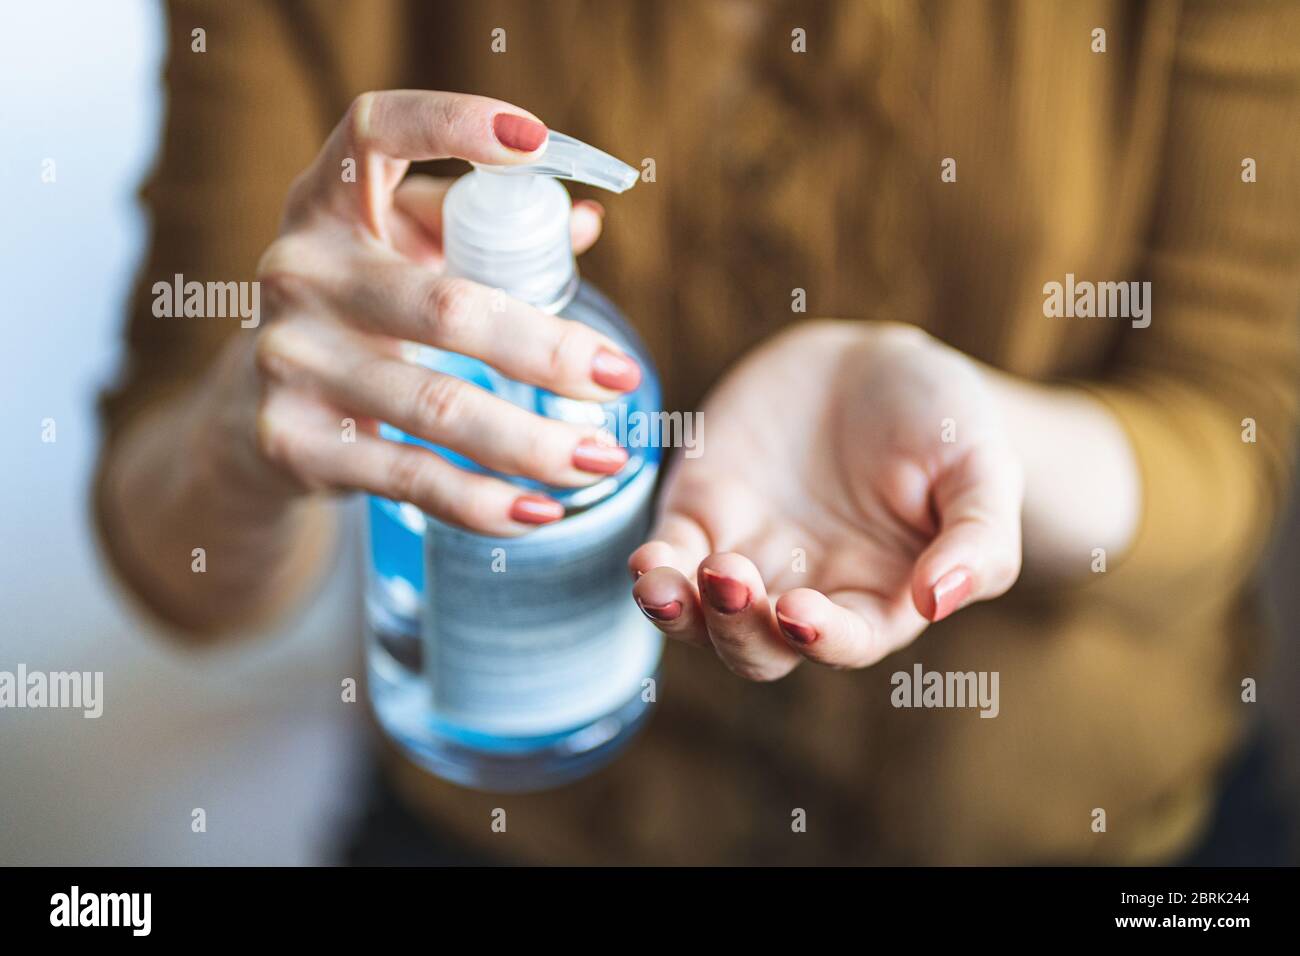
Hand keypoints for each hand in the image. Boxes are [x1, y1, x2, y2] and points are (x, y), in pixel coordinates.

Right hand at [204, 91, 640, 534]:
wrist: (253, 416)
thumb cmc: (362, 315)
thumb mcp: (407, 258)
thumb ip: (485, 232)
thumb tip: (585, 223)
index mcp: (331, 202)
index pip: (374, 131)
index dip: (450, 122)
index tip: (535, 139)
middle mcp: (300, 270)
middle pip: (447, 307)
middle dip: (549, 350)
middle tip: (622, 378)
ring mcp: (288, 359)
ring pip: (437, 405)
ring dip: (534, 442)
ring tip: (605, 458)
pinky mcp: (292, 442)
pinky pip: (408, 476)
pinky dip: (483, 502)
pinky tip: (543, 511)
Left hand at [629, 321, 1023, 680]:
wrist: (875, 362)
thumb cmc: (943, 421)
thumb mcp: (982, 468)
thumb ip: (977, 539)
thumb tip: (937, 601)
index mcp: (878, 596)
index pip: (846, 641)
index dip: (821, 639)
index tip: (797, 611)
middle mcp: (806, 590)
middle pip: (760, 648)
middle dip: (737, 629)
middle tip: (729, 578)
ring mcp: (747, 554)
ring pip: (701, 617)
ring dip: (679, 613)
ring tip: (663, 583)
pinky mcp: (702, 511)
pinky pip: (668, 555)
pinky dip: (653, 567)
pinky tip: (645, 563)